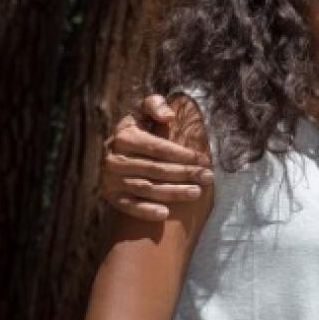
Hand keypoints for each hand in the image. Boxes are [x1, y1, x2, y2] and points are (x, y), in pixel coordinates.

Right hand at [101, 94, 212, 221]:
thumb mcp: (143, 112)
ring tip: (197, 192)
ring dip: (173, 192)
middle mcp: (114, 158)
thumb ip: (155, 105)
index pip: (157, 147)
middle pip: (156, 169)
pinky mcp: (110, 196)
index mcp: (124, 136)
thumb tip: (169, 116)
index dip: (182, 154)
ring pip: (147, 188)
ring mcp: (111, 179)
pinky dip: (145, 210)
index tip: (204, 159)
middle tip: (208, 178)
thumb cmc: (140, 130)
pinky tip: (165, 214)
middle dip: (185, 173)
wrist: (118, 153)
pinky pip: (129, 206)